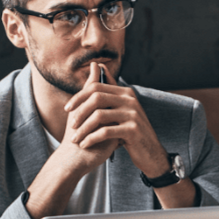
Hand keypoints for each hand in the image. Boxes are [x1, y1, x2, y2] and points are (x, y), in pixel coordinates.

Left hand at [63, 62, 168, 176]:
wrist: (150, 153)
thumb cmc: (131, 131)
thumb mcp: (121, 109)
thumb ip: (109, 89)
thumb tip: (97, 66)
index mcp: (125, 92)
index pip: (96, 87)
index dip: (79, 97)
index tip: (67, 108)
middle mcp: (130, 100)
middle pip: (96, 98)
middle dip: (80, 111)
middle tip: (71, 125)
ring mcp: (133, 114)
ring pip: (99, 116)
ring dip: (84, 128)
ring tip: (76, 139)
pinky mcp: (133, 130)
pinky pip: (106, 132)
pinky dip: (92, 138)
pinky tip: (85, 145)